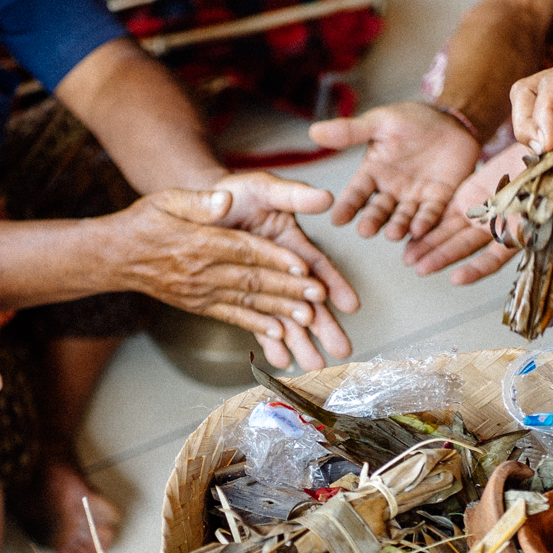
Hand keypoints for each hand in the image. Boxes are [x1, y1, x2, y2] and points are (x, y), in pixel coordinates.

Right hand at [104, 188, 347, 372]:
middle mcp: (199, 272)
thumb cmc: (146, 221)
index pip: (243, 251)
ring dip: (279, 310)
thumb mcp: (167, 200)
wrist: (117, 256)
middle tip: (318, 296)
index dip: (275, 259)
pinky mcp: (198, 305)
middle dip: (288, 289)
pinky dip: (256, 324)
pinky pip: (231, 316)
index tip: (303, 266)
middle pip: (251, 280)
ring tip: (308, 318)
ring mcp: (199, 293)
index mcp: (197, 243)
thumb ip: (198, 201)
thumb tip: (223, 201)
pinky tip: (279, 331)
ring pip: (246, 301)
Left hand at [213, 172, 357, 370]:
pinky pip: (257, 320)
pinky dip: (269, 340)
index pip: (317, 266)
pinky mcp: (243, 295)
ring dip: (300, 341)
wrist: (200, 207)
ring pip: (285, 316)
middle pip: (307, 299)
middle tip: (342, 350)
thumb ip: (294, 195)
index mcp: (291, 243)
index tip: (351, 305)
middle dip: (324, 326)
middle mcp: (282, 267)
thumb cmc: (235, 192)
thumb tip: (326, 197)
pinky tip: (279, 359)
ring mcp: (265, 283)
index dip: (335, 284)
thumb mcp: (265, 187)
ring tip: (313, 365)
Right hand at [307, 104, 479, 241]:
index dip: (347, 206)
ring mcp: (414, 197)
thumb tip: (314, 131)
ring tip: (392, 234)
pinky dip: (425, 222)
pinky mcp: (438, 199)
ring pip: (403, 217)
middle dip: (372, 221)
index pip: (356, 193)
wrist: (451, 120)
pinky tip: (419, 230)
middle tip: (366, 231)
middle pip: (378, 210)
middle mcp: (390, 190)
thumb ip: (350, 131)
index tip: (337, 220)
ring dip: (398, 227)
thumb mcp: (380, 122)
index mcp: (372, 173)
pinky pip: (430, 213)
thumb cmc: (411, 120)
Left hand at [401, 150, 519, 283]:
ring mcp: (481, 214)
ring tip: (408, 258)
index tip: (456, 278)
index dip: (477, 269)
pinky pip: (445, 215)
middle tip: (419, 269)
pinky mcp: (467, 198)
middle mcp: (498, 229)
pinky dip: (429, 225)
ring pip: (451, 233)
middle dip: (442, 258)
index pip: (496, 257)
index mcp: (521, 234)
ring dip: (429, 246)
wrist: (542, 148)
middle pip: (466, 247)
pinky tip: (411, 234)